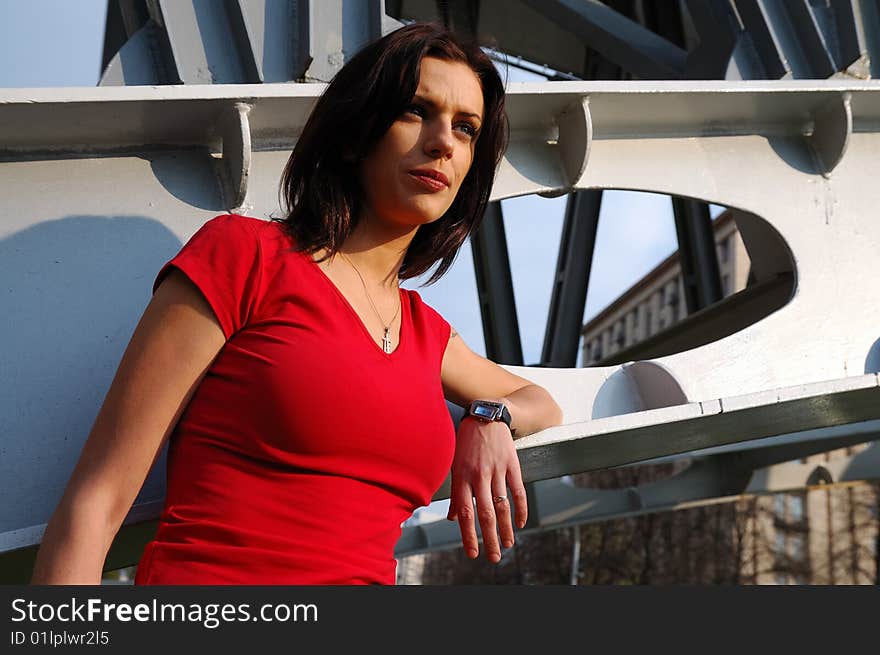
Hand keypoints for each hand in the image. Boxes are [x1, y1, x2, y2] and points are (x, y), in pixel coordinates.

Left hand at [446, 416, 526, 562]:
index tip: (473, 553)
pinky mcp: (512, 464)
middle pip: (485, 514)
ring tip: (508, 545)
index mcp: (462, 476)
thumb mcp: (454, 464)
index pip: (466, 512)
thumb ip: (455, 492)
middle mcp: (479, 475)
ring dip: (506, 528)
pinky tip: (521, 523)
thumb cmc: (465, 441)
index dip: (469, 535)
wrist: (485, 414)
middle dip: (490, 539)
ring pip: (503, 505)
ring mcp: (497, 469)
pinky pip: (518, 490)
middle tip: (493, 557)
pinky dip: (521, 508)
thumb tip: (453, 518)